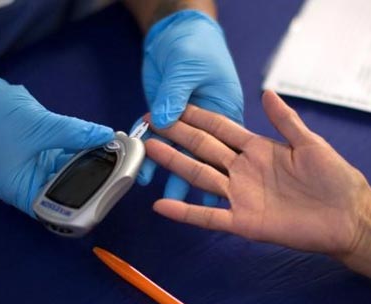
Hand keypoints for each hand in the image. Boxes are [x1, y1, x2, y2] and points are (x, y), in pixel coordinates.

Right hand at [0, 78, 113, 216]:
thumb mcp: (41, 126)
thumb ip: (76, 133)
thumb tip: (106, 136)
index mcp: (20, 190)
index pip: (57, 209)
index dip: (83, 205)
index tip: (107, 194)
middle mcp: (27, 185)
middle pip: (65, 193)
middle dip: (91, 182)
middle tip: (119, 173)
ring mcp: (33, 171)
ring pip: (68, 174)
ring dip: (89, 166)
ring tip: (116, 158)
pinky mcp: (39, 156)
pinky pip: (64, 160)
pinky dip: (80, 154)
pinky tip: (101, 146)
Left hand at [138, 10, 242, 202]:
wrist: (172, 31)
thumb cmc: (196, 45)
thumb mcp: (188, 68)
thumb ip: (176, 96)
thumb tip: (165, 120)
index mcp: (226, 111)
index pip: (226, 148)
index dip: (223, 174)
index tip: (217, 196)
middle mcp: (209, 124)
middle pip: (204, 158)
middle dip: (197, 183)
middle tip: (192, 204)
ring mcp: (186, 124)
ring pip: (180, 155)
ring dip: (171, 174)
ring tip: (164, 198)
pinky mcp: (166, 120)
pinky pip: (159, 142)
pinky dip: (151, 155)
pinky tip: (145, 170)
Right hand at [144, 91, 370, 257]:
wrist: (349, 217)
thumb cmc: (335, 179)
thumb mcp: (311, 143)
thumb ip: (285, 121)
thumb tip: (266, 92)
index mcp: (258, 149)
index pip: (220, 130)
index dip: (197, 117)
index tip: (173, 105)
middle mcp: (244, 171)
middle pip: (204, 149)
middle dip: (178, 134)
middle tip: (151, 122)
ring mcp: (241, 196)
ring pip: (201, 177)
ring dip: (176, 164)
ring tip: (151, 150)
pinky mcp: (244, 222)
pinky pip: (209, 217)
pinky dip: (185, 212)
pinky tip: (161, 205)